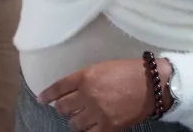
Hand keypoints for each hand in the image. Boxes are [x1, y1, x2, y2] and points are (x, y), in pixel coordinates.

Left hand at [39, 59, 169, 131]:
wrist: (151, 85)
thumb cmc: (128, 71)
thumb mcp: (103, 67)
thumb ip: (85, 78)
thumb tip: (71, 90)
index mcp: (86, 76)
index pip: (59, 87)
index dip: (47, 95)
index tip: (41, 99)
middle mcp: (88, 94)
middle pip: (63, 107)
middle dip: (62, 108)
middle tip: (66, 108)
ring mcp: (97, 112)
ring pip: (73, 123)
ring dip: (75, 120)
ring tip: (80, 118)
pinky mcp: (108, 126)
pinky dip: (87, 130)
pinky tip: (88, 128)